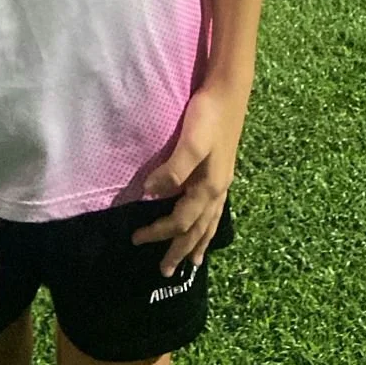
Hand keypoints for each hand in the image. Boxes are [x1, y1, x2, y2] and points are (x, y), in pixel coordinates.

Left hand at [131, 81, 247, 276]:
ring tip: (192, 262)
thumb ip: (173, 170)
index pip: (180, 220)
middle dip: (180, 250)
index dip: (158, 232)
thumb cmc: (207, 116)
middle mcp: (218, 190)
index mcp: (208, 187)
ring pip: (210, 223)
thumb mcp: (190, 142)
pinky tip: (207, 225)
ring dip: (198, 244)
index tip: (136, 238)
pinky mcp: (222, 172)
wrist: (229, 92)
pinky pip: (215, 210)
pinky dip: (209, 226)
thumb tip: (151, 194)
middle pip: (197, 230)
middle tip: (165, 272)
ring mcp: (222, 182)